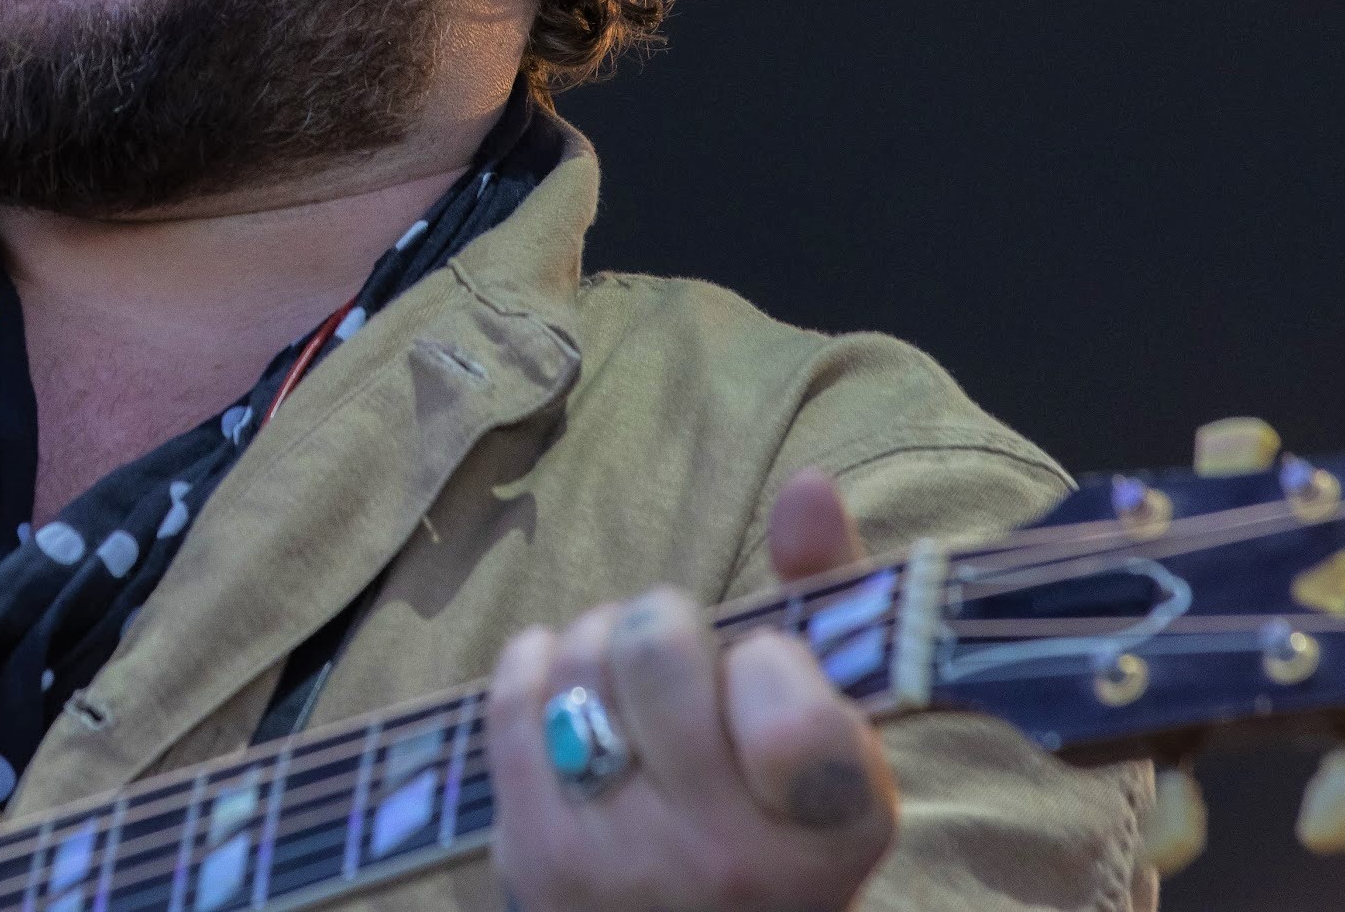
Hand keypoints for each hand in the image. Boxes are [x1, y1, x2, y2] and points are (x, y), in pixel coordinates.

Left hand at [486, 470, 896, 910]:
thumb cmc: (767, 816)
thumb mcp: (829, 732)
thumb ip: (826, 602)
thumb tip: (808, 482)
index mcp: (831, 827)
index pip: (793, 703)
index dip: (768, 662)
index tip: (764, 681)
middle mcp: (729, 860)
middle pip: (659, 646)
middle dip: (666, 626)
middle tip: (680, 664)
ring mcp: (623, 862)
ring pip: (581, 659)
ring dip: (598, 643)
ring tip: (627, 686)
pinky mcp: (533, 855)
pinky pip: (513, 697)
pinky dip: (535, 665)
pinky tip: (565, 690)